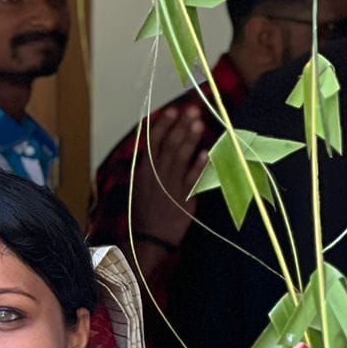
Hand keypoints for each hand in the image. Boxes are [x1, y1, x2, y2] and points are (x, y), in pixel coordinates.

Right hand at [131, 106, 207, 248]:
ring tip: (199, 122)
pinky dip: (199, 165)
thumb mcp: (140, 185)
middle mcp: (155, 175)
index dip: (164, 125)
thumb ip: (150, 167)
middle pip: (169, 145)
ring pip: (180, 157)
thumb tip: (160, 146)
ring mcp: (170, 186)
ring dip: (190, 138)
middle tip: (192, 109)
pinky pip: (193, 179)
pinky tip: (206, 152)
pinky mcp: (185, 198)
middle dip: (181, 125)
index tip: (173, 110)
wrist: (147, 238)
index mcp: (142, 171)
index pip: (152, 142)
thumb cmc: (143, 211)